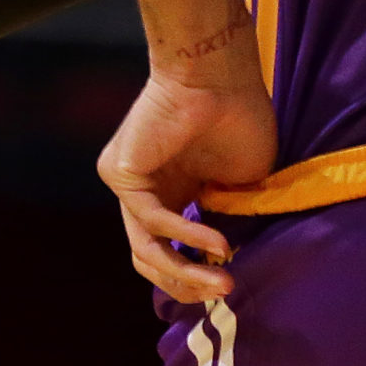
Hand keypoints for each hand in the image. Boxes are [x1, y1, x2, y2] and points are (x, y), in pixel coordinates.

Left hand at [97, 21, 276, 304]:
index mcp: (175, 193)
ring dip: (187, 274)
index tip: (232, 288)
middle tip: (224, 292)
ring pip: (146, 250)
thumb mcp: (246, 184)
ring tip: (223, 283)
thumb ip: (233, 221)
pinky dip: (187, 236)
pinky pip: (151, 221)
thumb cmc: (241, 118)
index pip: (171, 254)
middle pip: (153, 261)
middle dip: (189, 286)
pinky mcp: (120, 174)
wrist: (221, 74)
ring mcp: (130, 184)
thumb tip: (228, 262)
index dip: (198, 278)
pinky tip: (217, 242)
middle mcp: (148, 192)